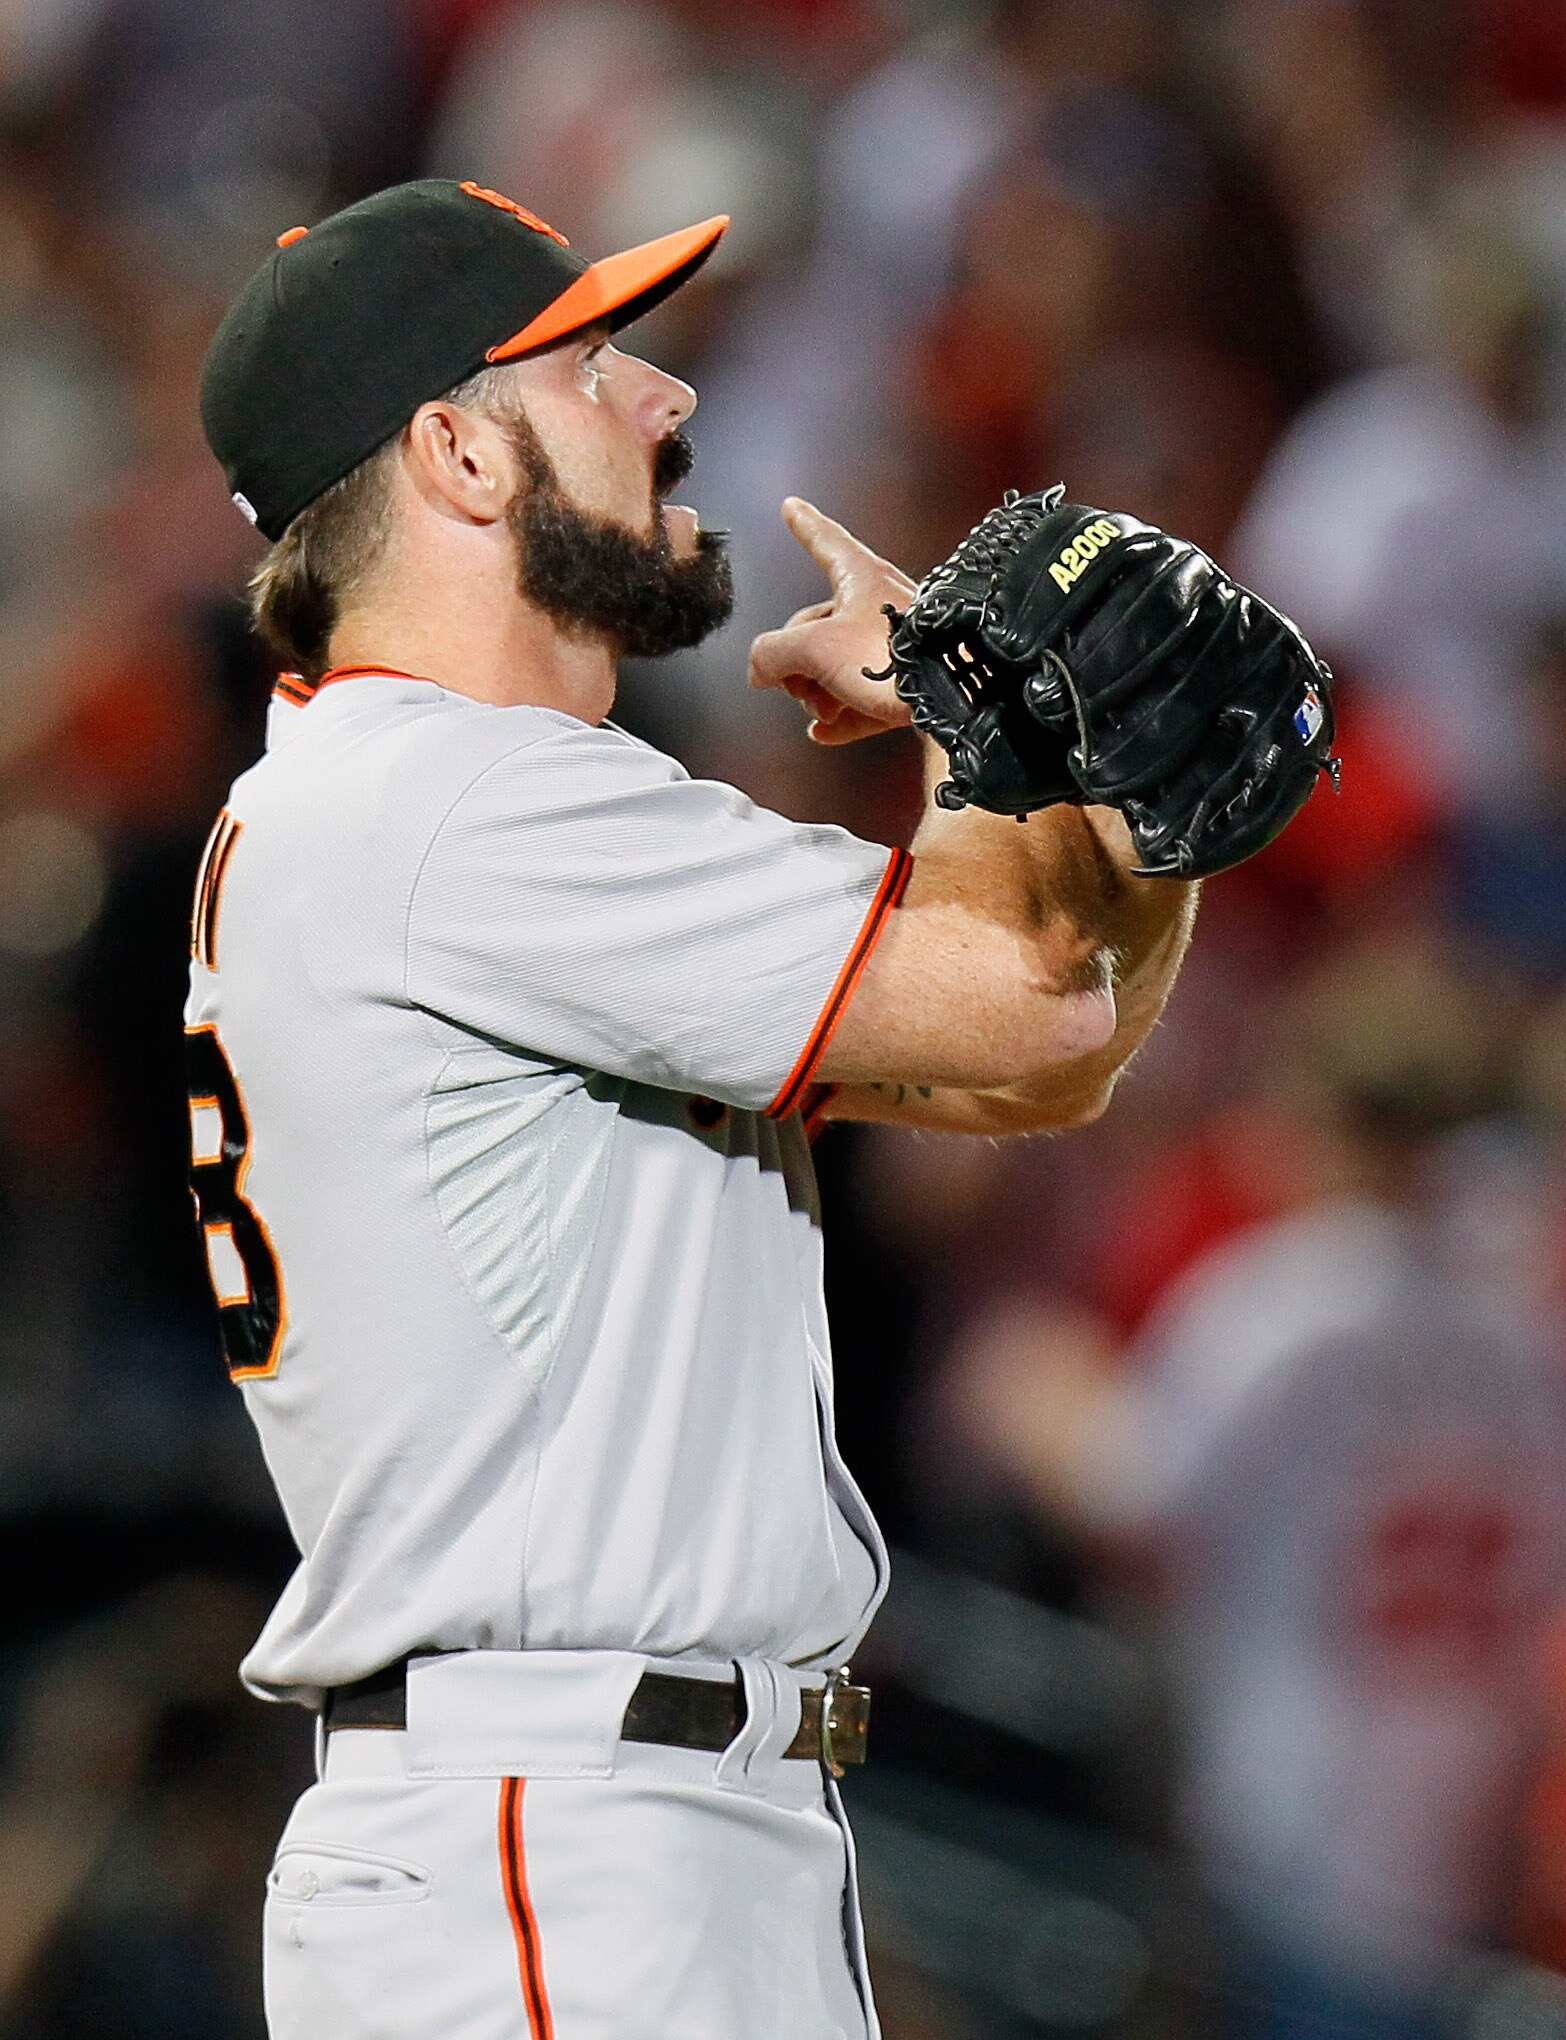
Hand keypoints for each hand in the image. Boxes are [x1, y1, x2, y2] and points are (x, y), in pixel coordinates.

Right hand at [747, 498, 917, 744]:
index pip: (824, 541)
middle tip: (793, 686)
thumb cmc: (893, 657)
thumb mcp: (814, 648)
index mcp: (862, 578)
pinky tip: (823, 733)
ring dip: (818, 695)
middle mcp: (881, 605)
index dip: (804, 526)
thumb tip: (760, 670)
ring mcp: (898, 647)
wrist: (953, 698)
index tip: (792, 507)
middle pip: (818, 627)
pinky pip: (864, 700)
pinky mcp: (910, 686)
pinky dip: (841, 716)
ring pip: (839, 668)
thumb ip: (774, 653)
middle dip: (797, 663)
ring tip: (821, 712)